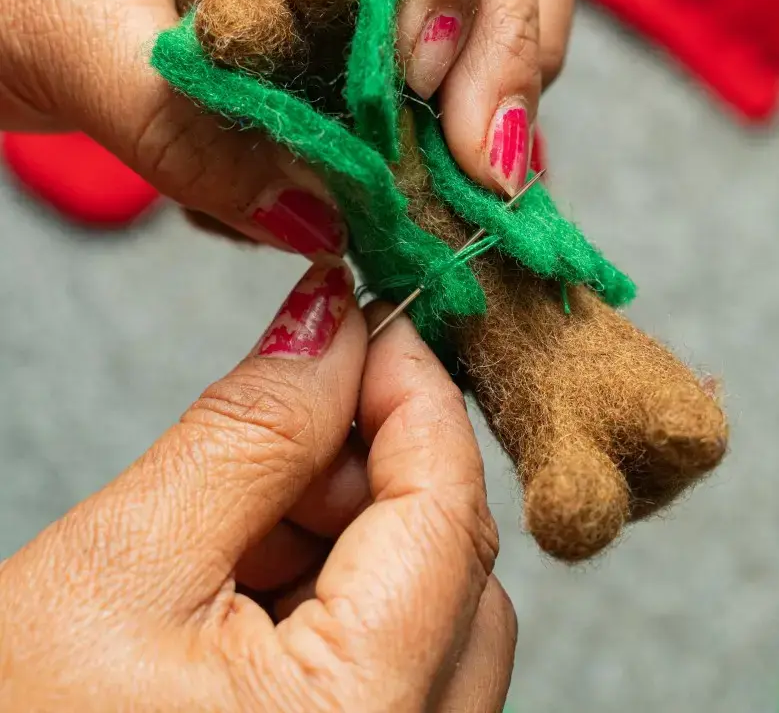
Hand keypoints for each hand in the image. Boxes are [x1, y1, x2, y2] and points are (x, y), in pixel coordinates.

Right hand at [0, 257, 514, 711]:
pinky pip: (403, 661)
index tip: (372, 320)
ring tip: (241, 525)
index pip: (448, 507)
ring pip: (436, 606)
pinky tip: (253, 584)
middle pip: (456, 558)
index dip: (416, 392)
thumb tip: (331, 322)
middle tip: (291, 418)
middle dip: (377, 464)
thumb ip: (250, 432)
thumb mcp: (120, 571)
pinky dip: (343, 593)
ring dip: (356, 530)